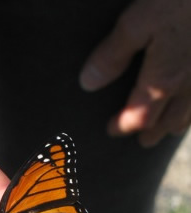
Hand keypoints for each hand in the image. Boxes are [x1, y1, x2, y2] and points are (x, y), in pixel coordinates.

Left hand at [80, 0, 190, 146]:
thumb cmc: (180, 1)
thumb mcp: (136, 22)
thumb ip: (112, 55)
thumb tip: (89, 83)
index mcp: (163, 80)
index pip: (138, 117)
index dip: (123, 126)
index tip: (112, 130)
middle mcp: (190, 86)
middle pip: (169, 120)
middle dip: (153, 131)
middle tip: (142, 140)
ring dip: (178, 123)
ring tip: (169, 129)